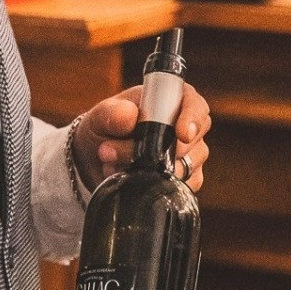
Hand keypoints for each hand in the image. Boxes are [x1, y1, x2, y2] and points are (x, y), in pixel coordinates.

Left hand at [71, 84, 210, 191]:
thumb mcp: (100, 116)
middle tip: (110, 150)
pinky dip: (154, 186)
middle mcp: (185, 128)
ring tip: (112, 163)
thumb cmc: (104, 128)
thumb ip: (111, 113)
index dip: (193, 119)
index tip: (182, 134)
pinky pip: (180, 188)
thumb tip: (129, 115)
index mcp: (173, 101)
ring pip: (184, 168)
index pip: (196, 106)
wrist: (94, 160)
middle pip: (191, 143)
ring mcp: (188, 156)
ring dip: (147, 170)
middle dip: (155, 151)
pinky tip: (131, 178)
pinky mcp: (184, 180)